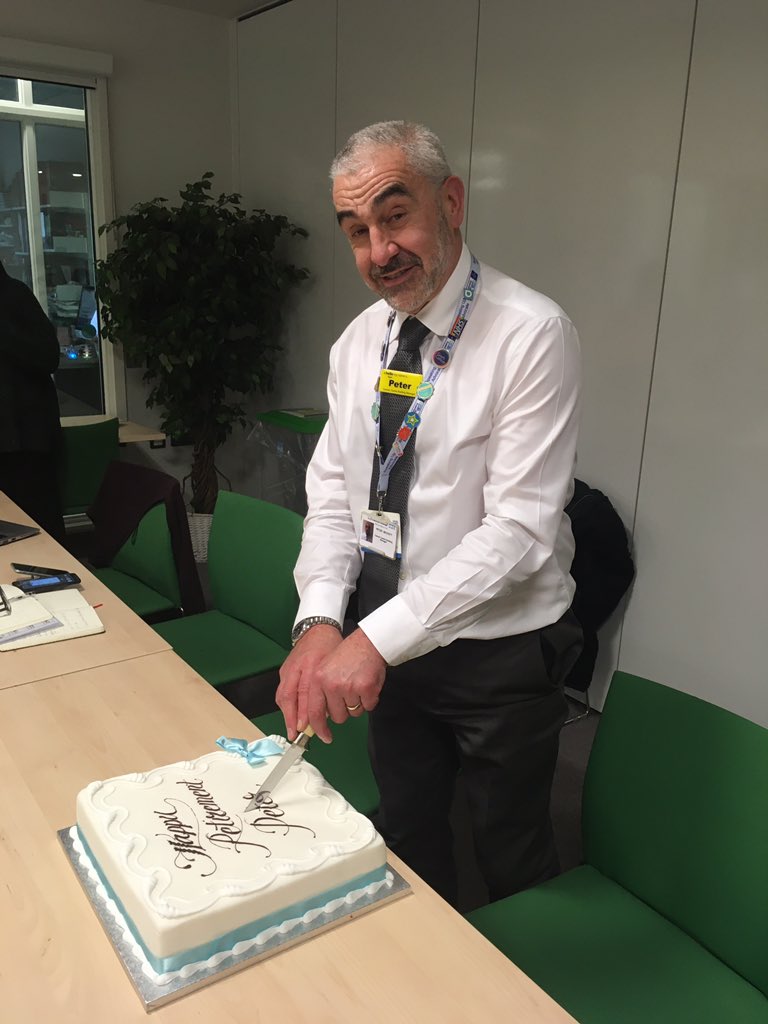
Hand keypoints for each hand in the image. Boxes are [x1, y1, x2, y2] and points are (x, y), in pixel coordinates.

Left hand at [277, 628, 386, 743]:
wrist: (368, 642)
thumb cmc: (347, 656)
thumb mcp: (325, 669)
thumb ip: (319, 692)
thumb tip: (319, 719)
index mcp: (317, 680)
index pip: (314, 712)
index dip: (319, 729)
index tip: (324, 737)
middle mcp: (331, 684)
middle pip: (337, 717)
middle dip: (344, 710)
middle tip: (348, 694)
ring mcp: (349, 687)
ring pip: (353, 713)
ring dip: (357, 704)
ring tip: (358, 685)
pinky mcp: (366, 689)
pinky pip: (368, 706)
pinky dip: (370, 699)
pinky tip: (368, 684)